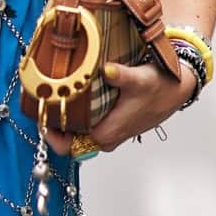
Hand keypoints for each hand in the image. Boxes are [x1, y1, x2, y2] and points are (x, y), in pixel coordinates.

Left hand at [44, 58, 191, 157]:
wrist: (176, 88)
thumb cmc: (158, 86)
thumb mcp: (139, 79)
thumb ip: (122, 76)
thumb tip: (109, 70)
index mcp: (106, 133)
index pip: (67, 145)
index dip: (50, 134)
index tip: (40, 116)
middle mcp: (106, 137)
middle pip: (69, 140)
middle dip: (53, 124)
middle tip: (40, 102)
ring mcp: (108, 132)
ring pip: (77, 133)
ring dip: (64, 119)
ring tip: (51, 98)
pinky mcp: (111, 124)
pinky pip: (86, 125)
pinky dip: (76, 115)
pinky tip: (70, 97)